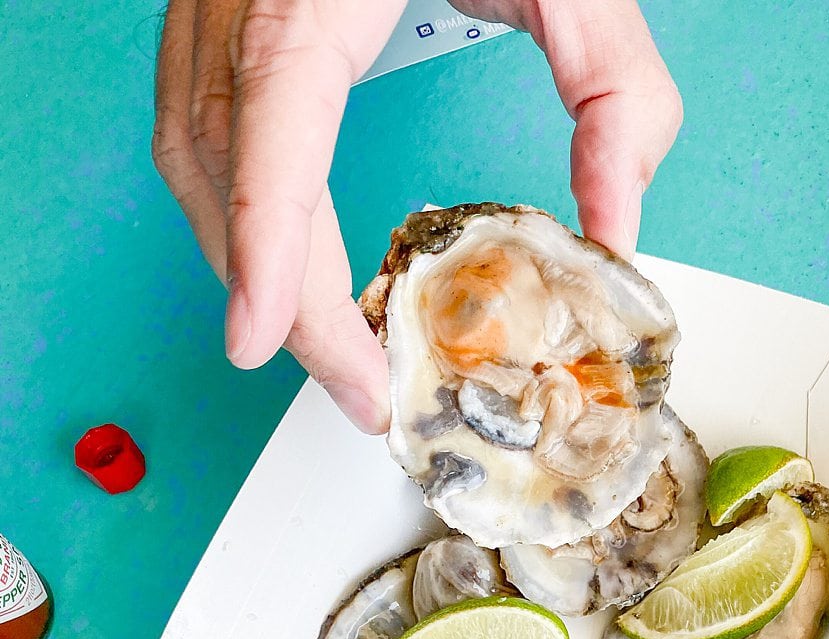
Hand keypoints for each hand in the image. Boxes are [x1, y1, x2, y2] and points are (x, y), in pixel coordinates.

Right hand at [153, 0, 682, 433]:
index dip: (264, 242)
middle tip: (361, 392)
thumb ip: (616, 89)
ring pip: (193, 155)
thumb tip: (617, 229)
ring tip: (331, 349)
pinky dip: (240, 213)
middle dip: (283, 298)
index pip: (270, 118)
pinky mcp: (217, 7)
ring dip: (252, 266)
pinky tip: (289, 263)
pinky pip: (197, 128)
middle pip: (226, 166)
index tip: (260, 342)